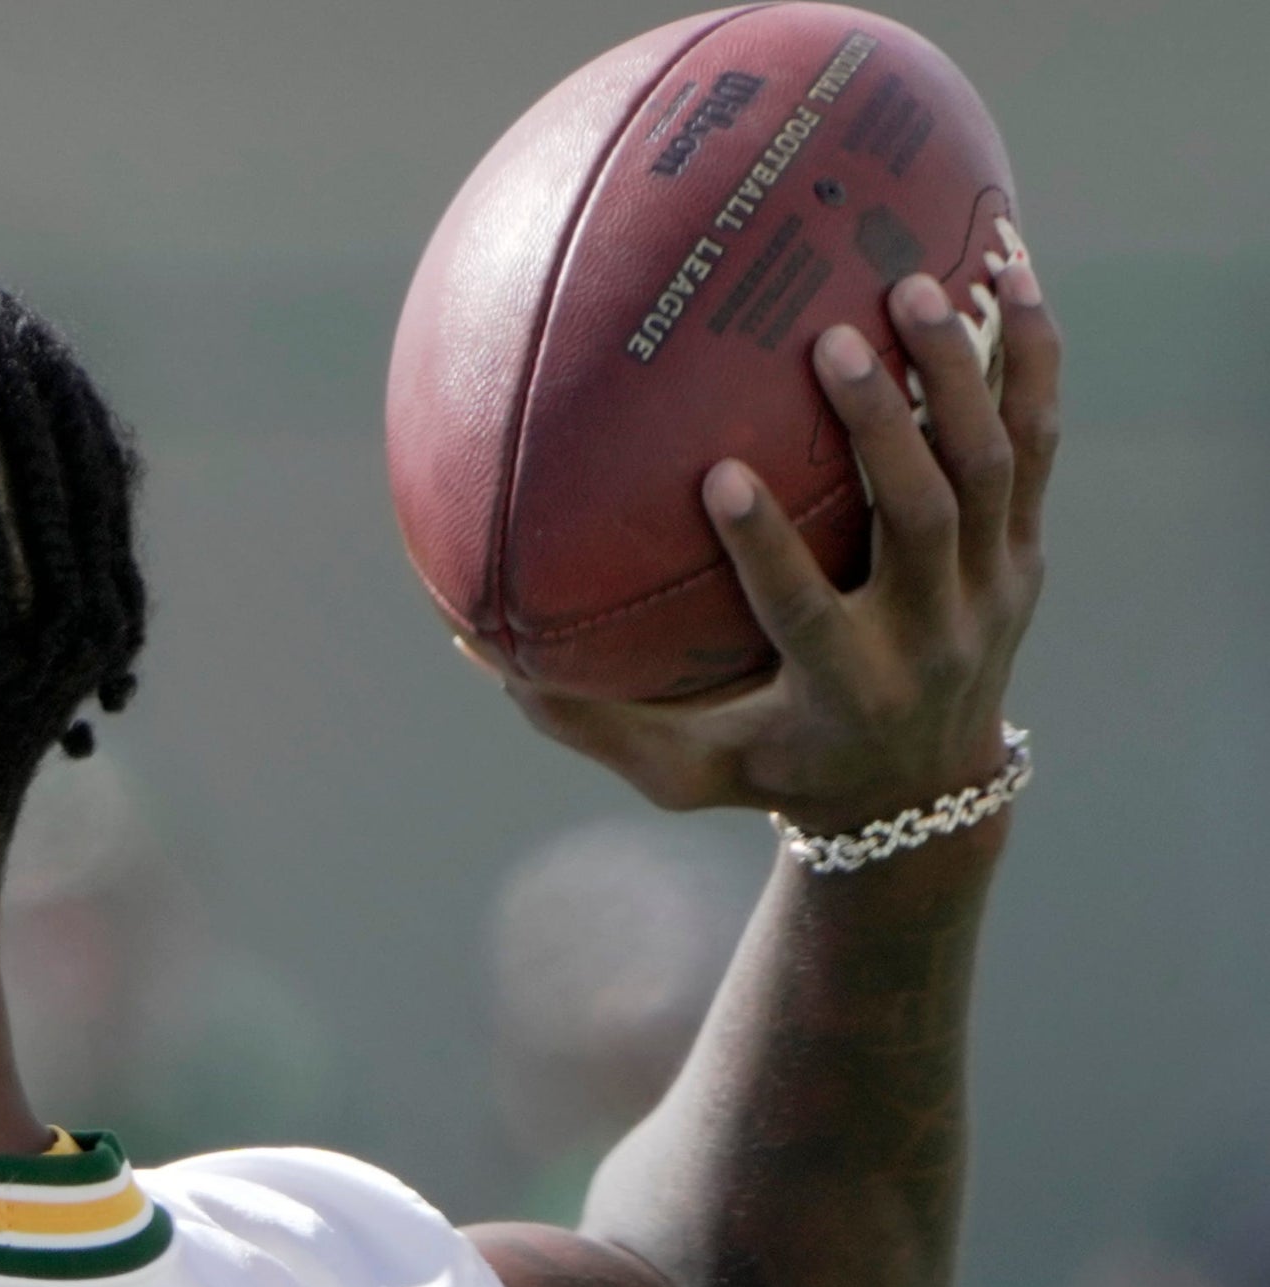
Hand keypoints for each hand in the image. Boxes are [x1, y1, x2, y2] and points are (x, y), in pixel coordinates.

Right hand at [504, 262, 1060, 827]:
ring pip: (989, 468)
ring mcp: (992, 590)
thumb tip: (469, 647)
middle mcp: (930, 637)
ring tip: (913, 282)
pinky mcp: (1025, 552)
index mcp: (845, 689)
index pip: (808, 612)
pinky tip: (1016, 266)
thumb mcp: (678, 769)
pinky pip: (1040, 442)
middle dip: (887, 428)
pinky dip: (1033, 357)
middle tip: (836, 340)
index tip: (721, 474)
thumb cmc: (771, 770)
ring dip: (960, 374)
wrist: (922, 797)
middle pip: (923, 519)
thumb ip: (584, 719)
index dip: (770, 547)